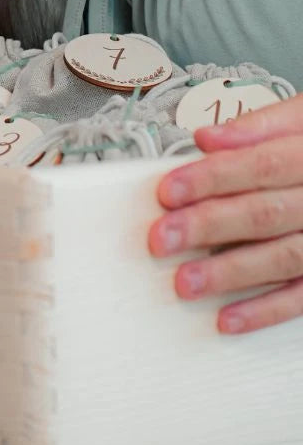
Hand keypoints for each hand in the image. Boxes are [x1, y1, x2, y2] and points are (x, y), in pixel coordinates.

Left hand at [148, 94, 302, 333]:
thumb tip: (206, 138)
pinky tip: (228, 318)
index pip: (260, 165)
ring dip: (231, 274)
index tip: (167, 191)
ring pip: (284, 258)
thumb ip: (259, 126)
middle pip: (266, 214)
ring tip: (185, 282)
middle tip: (161, 238)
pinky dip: (266, 311)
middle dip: (209, 227)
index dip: (211, 178)